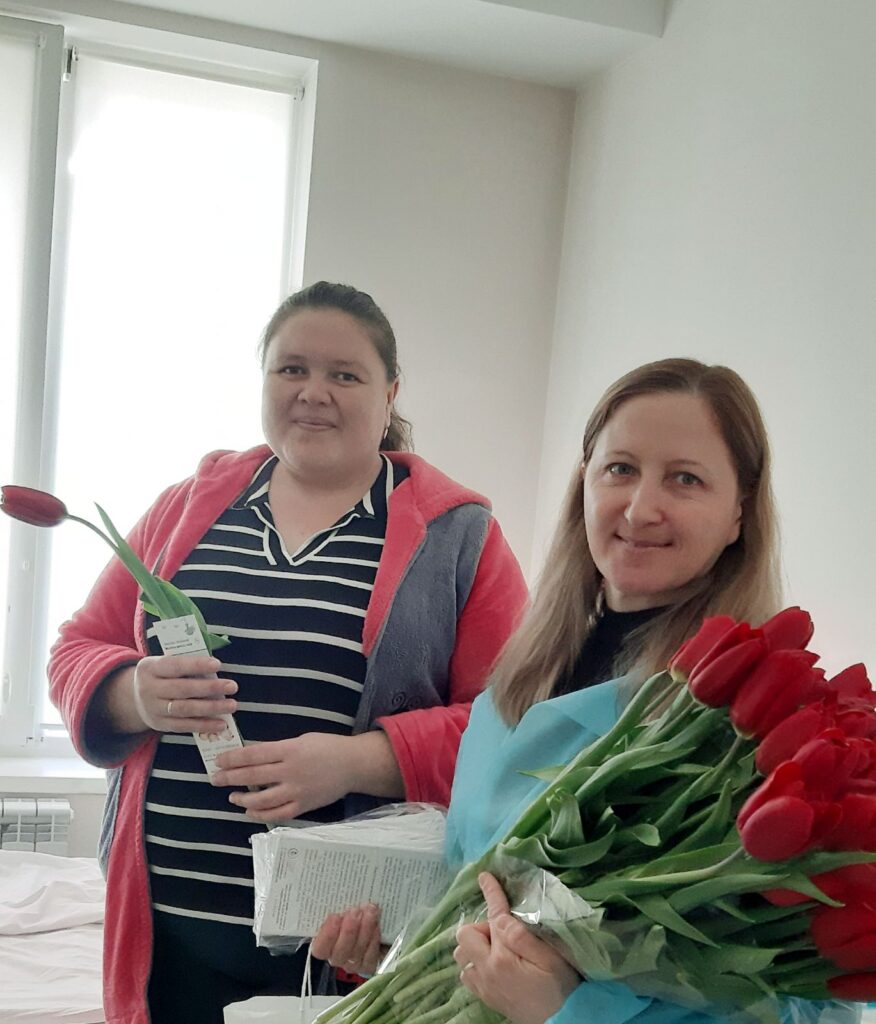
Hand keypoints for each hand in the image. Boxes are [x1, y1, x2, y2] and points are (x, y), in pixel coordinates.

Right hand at [127, 654, 237, 733]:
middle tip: (232, 686)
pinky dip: (204, 725)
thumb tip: (214, 668)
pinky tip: (221, 724)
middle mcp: (149, 688)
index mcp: (150, 668)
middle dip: (209, 687)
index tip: (217, 664)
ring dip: (211, 708)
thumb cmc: (160, 675)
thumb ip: (184, 664)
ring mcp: (153, 709)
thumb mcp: (163, 664)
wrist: (133, 698)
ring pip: (184, 709)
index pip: (174, 665)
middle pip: (182, 688)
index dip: (196, 665)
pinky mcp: (160, 725)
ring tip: (231, 705)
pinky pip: (184, 726)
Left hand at [212, 733, 361, 821]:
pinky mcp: (303, 806)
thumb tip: (253, 759)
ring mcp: (297, 791)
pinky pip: (277, 813)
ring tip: (232, 797)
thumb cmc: (327, 747)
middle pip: (253, 776)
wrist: (353, 765)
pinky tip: (249, 811)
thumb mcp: (302, 740)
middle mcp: (291, 771)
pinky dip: (260, 814)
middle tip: (216, 778)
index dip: (233, 758)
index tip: (219, 760)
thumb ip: (279, 750)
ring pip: (262, 799)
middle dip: (230, 777)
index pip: (254, 754)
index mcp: (290, 750)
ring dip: (242, 799)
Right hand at [311, 903, 383, 975]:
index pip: (320, 948)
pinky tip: (377, 925)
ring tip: (370, 911)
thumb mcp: (338, 903)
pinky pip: (371, 956)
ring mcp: (353, 963)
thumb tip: (321, 882)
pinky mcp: (369, 965)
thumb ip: (331, 900)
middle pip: (340, 952)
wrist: (369, 917)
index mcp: (324, 943)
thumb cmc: (349, 909)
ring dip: (364, 931)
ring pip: (357, 953)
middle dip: (348, 931)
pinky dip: (374, 940)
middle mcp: (337, 956)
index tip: (335, 916)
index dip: (327, 935)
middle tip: (355, 911)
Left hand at [453, 872, 579, 1023]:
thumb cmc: (561, 986)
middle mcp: (487, 971)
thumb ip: (521, 936)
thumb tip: (500, 918)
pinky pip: (467, 974)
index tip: (485, 876)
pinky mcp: (486, 998)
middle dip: (481, 927)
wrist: (565, 1020)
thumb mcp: (550, 957)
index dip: (491, 893)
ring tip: (498, 948)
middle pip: (465, 935)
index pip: (493, 916)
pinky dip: (475, 963)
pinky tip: (494, 964)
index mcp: (503, 957)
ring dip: (475, 946)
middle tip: (503, 933)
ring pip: (462, 956)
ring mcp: (484, 986)